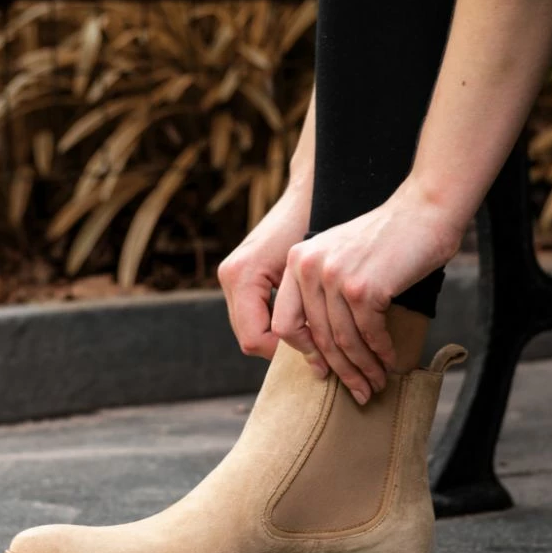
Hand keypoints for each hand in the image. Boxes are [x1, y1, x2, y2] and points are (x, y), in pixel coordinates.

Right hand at [217, 179, 310, 358]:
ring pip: (252, 331)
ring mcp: (232, 276)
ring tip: (317, 345)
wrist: (309, 194)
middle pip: (251, 339)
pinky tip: (307, 326)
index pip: (255, 339)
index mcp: (241, 276)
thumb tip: (316, 350)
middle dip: (285, 352)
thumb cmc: (313, 224)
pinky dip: (278, 326)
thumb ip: (303, 308)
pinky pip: (255, 315)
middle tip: (321, 358)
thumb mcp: (308, 270)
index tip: (321, 355)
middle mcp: (230, 277)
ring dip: (282, 342)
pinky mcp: (242, 276)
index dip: (288, 352)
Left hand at [271, 186, 462, 403]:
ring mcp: (334, 277)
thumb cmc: (389, 237)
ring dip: (363, 368)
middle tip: (358, 390)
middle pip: (316, 337)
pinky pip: (369, 334)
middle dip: (340, 371)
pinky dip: (380, 353)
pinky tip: (390, 361)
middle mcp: (308, 267)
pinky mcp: (363, 288)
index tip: (324, 370)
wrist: (425, 211)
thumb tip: (323, 345)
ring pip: (343, 341)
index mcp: (297, 260)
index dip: (305, 353)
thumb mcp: (341, 255)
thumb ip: (324, 289)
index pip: (286, 322)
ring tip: (376, 384)